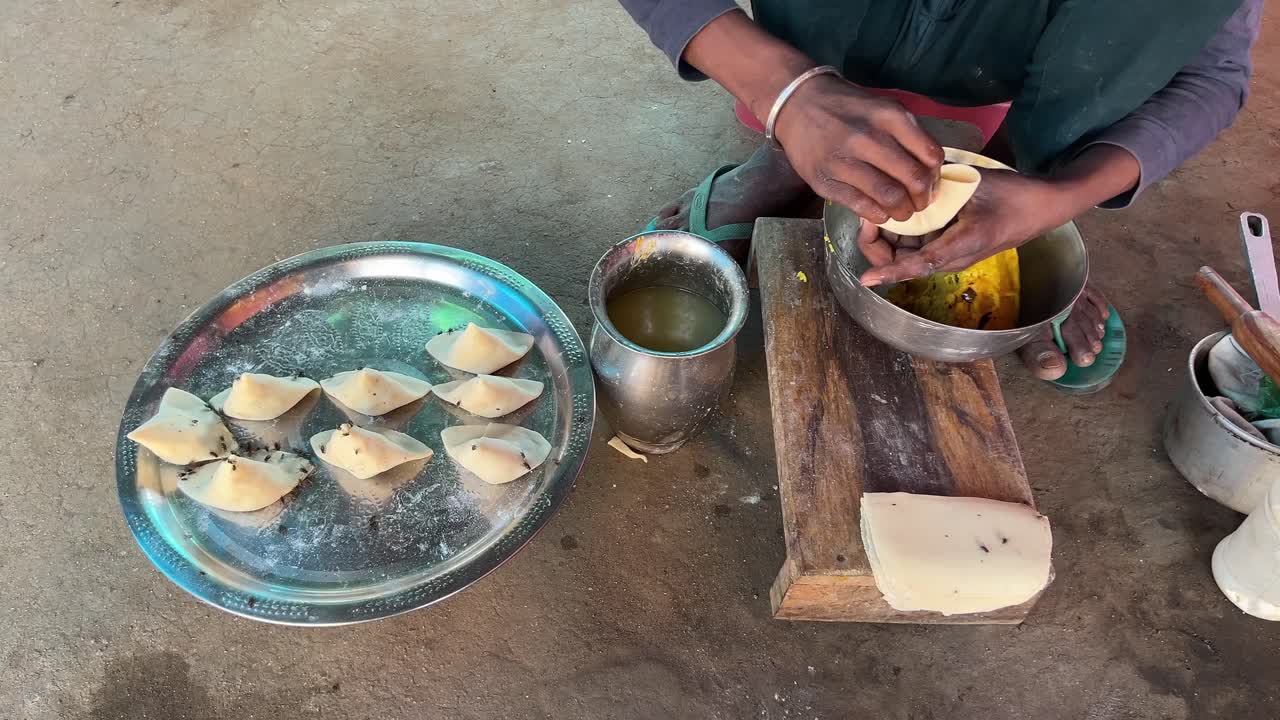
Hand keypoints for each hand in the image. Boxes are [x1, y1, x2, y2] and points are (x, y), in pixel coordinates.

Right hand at [772, 75, 943, 224]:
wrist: (797, 105)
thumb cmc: (847, 108)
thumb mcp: (883, 107)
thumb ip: (908, 134)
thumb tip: (929, 171)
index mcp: (889, 116)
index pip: (930, 156)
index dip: (936, 176)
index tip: (931, 183)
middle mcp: (868, 137)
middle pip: (913, 179)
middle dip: (923, 198)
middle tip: (920, 203)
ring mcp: (844, 160)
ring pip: (889, 196)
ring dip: (902, 211)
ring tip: (902, 212)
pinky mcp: (825, 180)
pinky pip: (861, 205)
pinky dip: (878, 214)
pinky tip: (880, 212)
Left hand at [858, 169, 1064, 286]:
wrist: (1042, 207)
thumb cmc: (1013, 196)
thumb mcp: (976, 185)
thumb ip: (941, 185)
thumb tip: (908, 175)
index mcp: (961, 246)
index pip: (918, 264)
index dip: (890, 271)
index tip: (867, 278)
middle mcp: (952, 258)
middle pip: (903, 262)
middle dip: (879, 244)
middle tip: (869, 215)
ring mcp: (950, 254)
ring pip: (907, 254)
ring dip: (889, 237)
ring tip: (878, 209)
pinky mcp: (950, 247)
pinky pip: (919, 244)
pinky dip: (903, 232)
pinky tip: (897, 210)